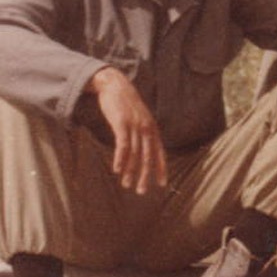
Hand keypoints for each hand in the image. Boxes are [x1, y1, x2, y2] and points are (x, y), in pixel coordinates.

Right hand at [89, 66, 166, 194]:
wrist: (114, 84)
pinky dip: (120, 159)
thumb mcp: (138, 118)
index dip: (161, 168)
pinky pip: (122, 145)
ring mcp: (135, 126)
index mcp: (152, 129)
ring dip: (130, 172)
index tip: (162, 184)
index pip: (160, 152)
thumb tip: (142, 148)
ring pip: (135, 154)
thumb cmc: (125, 103)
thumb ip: (142, 132)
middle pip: (148, 157)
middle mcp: (146, 129)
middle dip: (145, 176)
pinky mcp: (121, 123)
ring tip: (127, 185)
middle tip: (141, 192)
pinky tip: (117, 170)